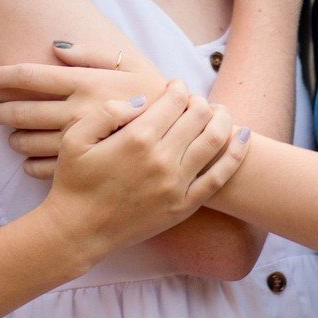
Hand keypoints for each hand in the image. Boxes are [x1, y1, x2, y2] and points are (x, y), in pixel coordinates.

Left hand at [0, 44, 169, 173]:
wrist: (185, 140)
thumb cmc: (156, 94)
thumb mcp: (131, 63)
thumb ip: (93, 53)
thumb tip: (56, 47)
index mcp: (85, 83)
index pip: (31, 76)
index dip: (2, 75)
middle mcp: (77, 112)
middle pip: (22, 110)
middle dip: (0, 109)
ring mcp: (79, 142)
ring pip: (28, 141)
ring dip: (14, 137)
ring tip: (11, 134)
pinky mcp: (83, 167)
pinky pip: (42, 167)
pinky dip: (30, 164)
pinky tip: (28, 160)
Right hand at [38, 80, 248, 260]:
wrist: (78, 231)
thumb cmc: (74, 181)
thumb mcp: (75, 137)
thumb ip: (107, 111)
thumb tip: (141, 100)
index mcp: (137, 138)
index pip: (174, 99)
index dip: (177, 87)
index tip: (173, 86)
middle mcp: (162, 159)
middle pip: (198, 114)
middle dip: (198, 100)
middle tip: (192, 101)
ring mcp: (176, 184)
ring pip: (214, 139)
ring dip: (223, 118)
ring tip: (220, 110)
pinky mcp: (184, 206)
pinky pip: (220, 177)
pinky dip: (236, 154)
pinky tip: (243, 136)